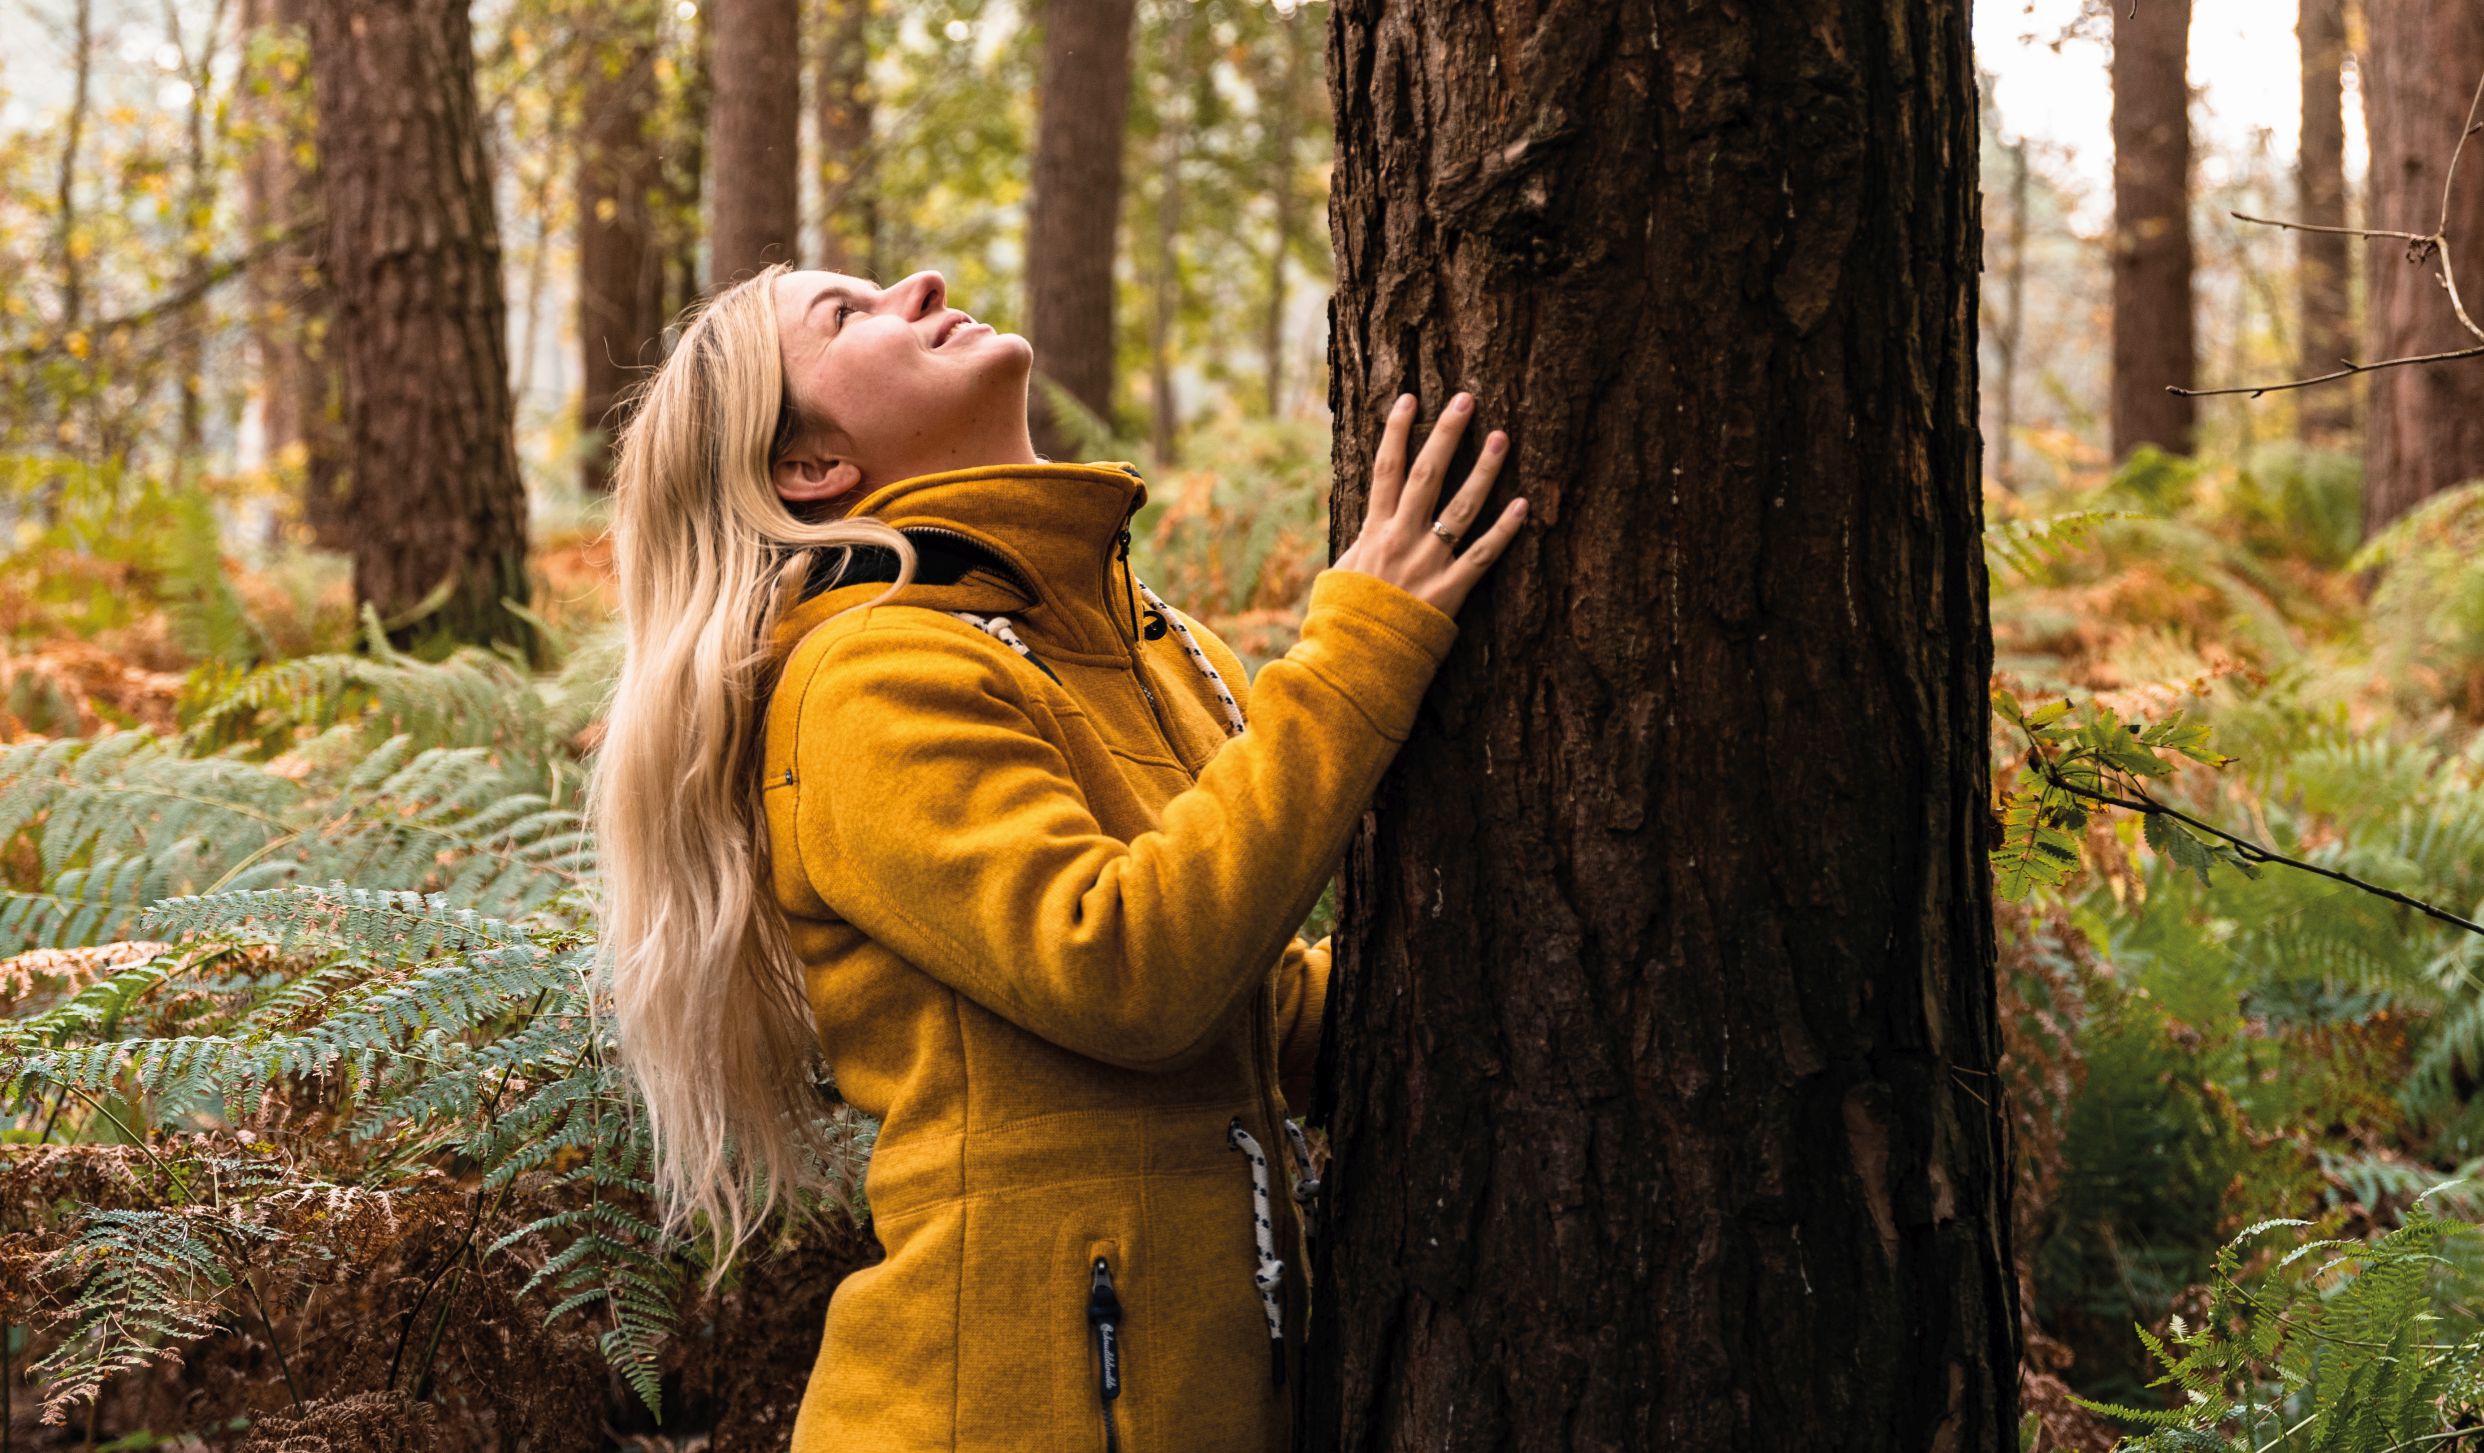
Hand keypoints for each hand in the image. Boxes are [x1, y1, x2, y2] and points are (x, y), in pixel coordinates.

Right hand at [1333, 391, 1527, 619]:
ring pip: (1461, 506)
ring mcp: (1429, 562)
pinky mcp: (1451, 590)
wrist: (1356, 660)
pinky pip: (1483, 554)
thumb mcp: (1340, 574)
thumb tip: (1368, 525)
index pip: (1386, 469)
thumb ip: (1359, 545)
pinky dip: (1505, 530)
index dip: (1397, 431)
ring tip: (1502, 438)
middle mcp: (1402, 538)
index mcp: (1374, 531)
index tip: (1409, 399)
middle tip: (1467, 400)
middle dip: (1447, 434)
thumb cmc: (1345, 619)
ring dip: (1483, 470)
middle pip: (1426, 474)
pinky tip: (1523, 505)